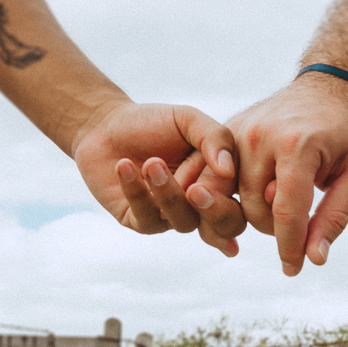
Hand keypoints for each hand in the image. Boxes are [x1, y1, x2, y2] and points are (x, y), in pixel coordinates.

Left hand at [72, 102, 246, 253]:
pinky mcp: (140, 221)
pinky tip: (124, 166)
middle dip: (215, 212)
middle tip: (194, 189)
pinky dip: (136, 191)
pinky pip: (146, 218)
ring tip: (150, 163)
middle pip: (226, 226)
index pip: (241, 194)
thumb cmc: (154, 122)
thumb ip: (215, 137)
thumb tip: (229, 170)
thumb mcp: (188, 120)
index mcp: (220, 180)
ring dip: (168, 193)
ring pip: (183, 222)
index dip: (226, 186)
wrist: (106, 126)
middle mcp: (201, 204)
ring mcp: (171, 216)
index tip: (208, 164)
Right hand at [187, 72, 347, 274]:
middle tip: (298, 220)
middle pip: (254, 211)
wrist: (323, 87)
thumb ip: (334, 217)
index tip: (294, 270)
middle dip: (276, 228)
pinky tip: (255, 197)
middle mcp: (259, 138)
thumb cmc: (344, 134)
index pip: (286, 212)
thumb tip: (314, 258)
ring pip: (231, 200)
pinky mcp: (224, 133)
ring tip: (280, 204)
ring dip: (254, 214)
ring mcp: (236, 133)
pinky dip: (231, 197)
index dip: (290, 248)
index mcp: (296, 146)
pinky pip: (215, 179)